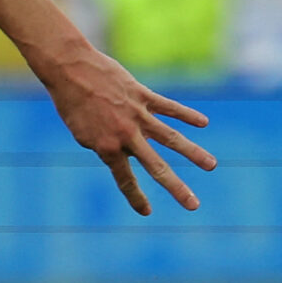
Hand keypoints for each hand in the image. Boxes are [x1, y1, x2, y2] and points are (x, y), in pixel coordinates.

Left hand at [40, 44, 216, 213]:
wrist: (70, 70)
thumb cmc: (72, 104)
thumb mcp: (82, 132)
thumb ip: (106, 145)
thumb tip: (129, 152)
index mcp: (106, 147)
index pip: (125, 179)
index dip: (135, 197)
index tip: (147, 212)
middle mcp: (125, 135)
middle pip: (156, 166)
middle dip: (176, 187)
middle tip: (194, 205)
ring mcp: (137, 115)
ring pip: (171, 137)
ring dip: (193, 153)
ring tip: (212, 166)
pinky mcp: (142, 95)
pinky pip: (169, 107)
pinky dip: (187, 115)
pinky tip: (203, 123)